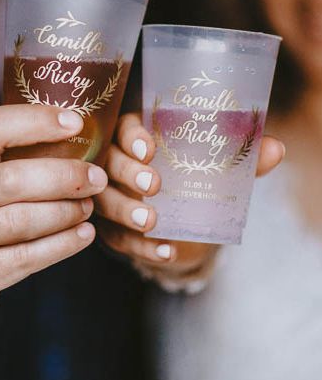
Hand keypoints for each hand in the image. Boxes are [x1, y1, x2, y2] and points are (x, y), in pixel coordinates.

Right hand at [0, 105, 106, 336]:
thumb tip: (53, 138)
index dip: (35, 121)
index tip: (74, 122)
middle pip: (12, 178)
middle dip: (64, 175)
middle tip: (95, 175)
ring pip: (22, 220)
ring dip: (65, 212)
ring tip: (88, 206)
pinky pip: (23, 259)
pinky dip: (60, 246)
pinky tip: (80, 236)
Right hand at [95, 112, 284, 278]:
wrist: (180, 216)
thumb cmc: (191, 177)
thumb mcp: (213, 165)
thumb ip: (240, 158)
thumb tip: (275, 149)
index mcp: (135, 136)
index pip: (124, 129)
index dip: (132, 138)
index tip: (150, 149)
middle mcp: (114, 163)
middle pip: (108, 163)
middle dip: (128, 173)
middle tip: (153, 185)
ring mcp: (108, 196)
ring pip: (104, 201)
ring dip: (126, 211)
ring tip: (151, 221)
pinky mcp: (110, 227)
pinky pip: (116, 238)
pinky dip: (140, 248)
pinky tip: (165, 251)